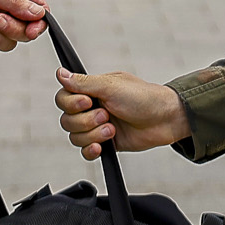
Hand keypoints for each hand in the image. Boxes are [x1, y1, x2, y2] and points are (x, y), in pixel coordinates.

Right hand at [55, 68, 191, 159]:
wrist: (165, 119)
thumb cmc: (143, 97)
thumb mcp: (111, 86)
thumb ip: (83, 82)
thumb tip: (60, 73)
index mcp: (92, 89)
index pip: (63, 98)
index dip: (71, 103)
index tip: (88, 102)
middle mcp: (92, 107)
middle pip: (66, 120)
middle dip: (86, 121)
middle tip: (107, 115)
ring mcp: (97, 126)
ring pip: (75, 137)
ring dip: (93, 134)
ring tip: (112, 129)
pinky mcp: (105, 143)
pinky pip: (85, 151)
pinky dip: (91, 150)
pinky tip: (102, 145)